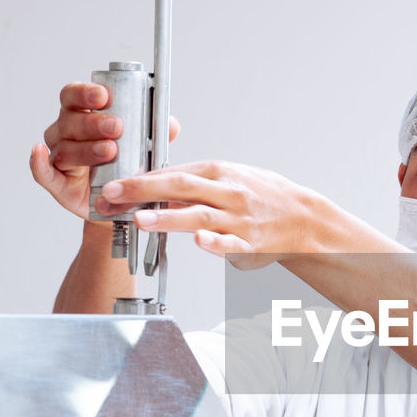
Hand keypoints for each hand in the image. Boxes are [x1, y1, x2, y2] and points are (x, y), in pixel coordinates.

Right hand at [30, 82, 179, 219]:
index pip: (74, 95)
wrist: (123, 202)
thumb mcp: (147, 146)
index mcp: (82, 115)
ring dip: (85, 148)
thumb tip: (171, 124)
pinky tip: (38, 153)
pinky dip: (37, 163)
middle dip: (93, 123)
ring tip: (109, 151)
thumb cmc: (129, 165)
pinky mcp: (57, 183)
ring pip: (64, 148)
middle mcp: (66, 132)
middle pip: (70, 120)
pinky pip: (42, 172)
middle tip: (117, 128)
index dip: (85, 93)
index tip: (104, 96)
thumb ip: (157, 132)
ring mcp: (60, 157)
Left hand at [95, 159, 322, 267]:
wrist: (304, 218)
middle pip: (180, 187)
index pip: (172, 173)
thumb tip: (157, 186)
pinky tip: (199, 240)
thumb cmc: (263, 196)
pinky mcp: (250, 244)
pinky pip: (231, 243)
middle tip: (113, 196)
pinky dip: (215, 241)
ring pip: (200, 215)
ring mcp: (239, 219)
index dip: (139, 179)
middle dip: (143, 190)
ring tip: (142, 219)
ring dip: (169, 216)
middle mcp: (227, 192)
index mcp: (219, 173)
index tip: (113, 186)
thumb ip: (195, 183)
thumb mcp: (230, 178)